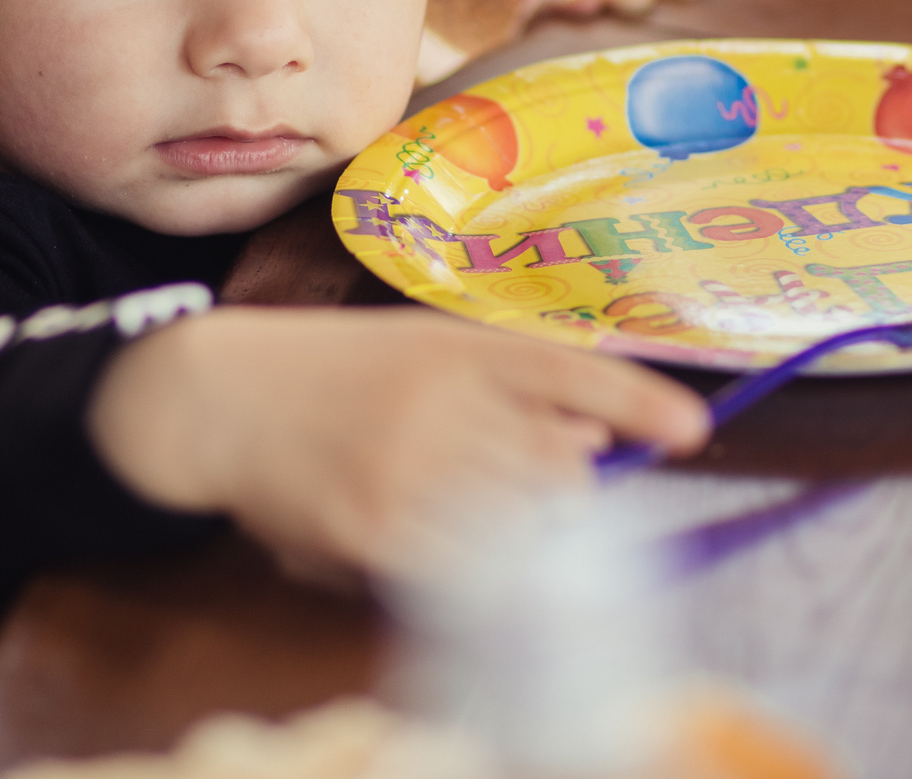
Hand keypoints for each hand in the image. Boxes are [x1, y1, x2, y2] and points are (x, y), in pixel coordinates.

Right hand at [86, 308, 711, 575]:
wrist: (217, 398)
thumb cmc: (333, 375)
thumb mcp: (419, 348)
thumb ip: (505, 385)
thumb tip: (596, 442)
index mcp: (457, 345)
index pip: (574, 371)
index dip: (641, 400)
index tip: (693, 428)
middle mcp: (444, 402)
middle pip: (564, 466)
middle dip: (566, 483)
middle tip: (513, 475)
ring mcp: (411, 470)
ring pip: (522, 519)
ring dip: (520, 524)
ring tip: (458, 498)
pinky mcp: (377, 531)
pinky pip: (465, 566)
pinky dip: (468, 562)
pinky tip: (425, 535)